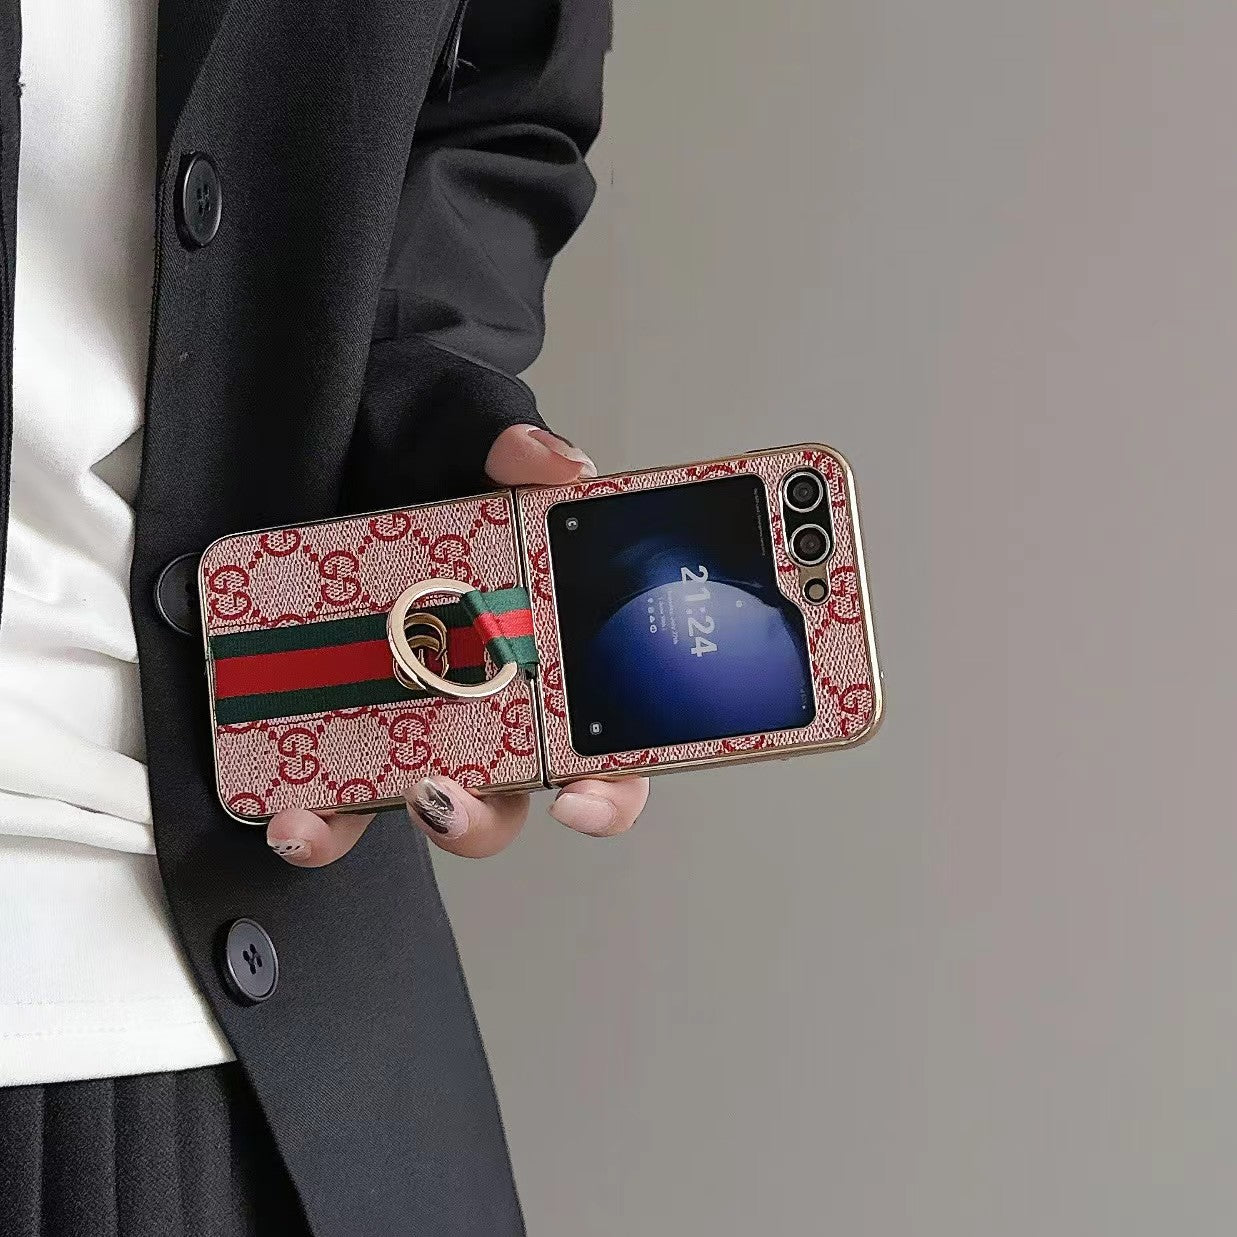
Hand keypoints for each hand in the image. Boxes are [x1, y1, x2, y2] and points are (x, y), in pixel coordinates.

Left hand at [265, 424, 650, 865]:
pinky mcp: (336, 721)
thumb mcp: (455, 422)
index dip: (607, 787)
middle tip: (443, 795)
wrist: (325, 429)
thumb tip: (556, 466)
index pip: (602, 738)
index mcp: (541, 642)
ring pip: (417, 803)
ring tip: (332, 813)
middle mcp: (484, 693)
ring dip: (373, 824)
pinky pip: (333, 795)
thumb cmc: (410, 436)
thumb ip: (503, 439)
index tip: (581, 798)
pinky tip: (286, 808)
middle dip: (478, 818)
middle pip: (507, 792)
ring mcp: (409, 713)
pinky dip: (312, 819)